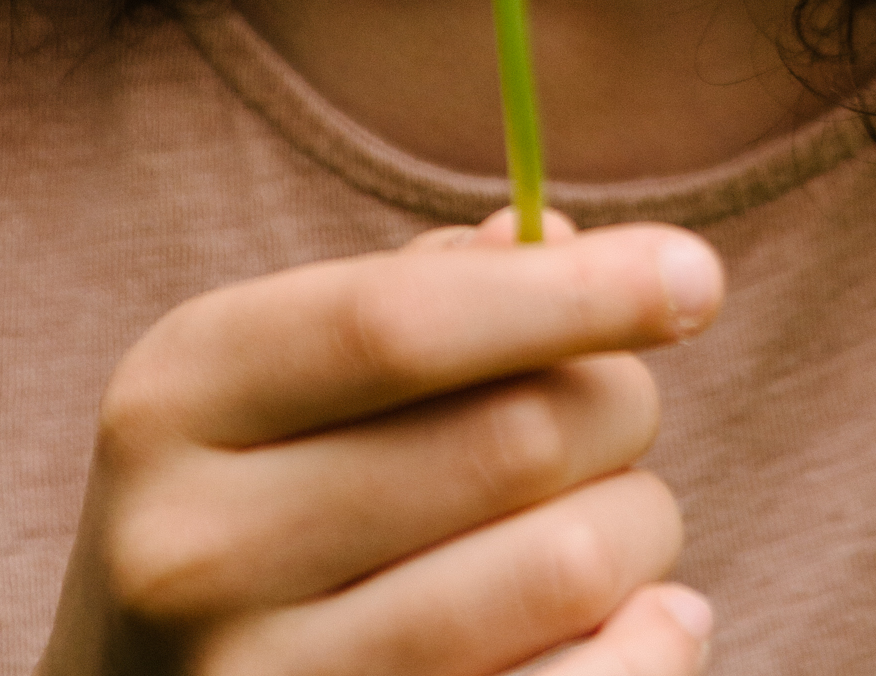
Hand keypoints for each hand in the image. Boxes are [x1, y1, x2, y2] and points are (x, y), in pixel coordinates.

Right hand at [36, 211, 721, 675]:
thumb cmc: (257, 505)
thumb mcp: (277, 376)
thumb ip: (420, 290)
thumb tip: (562, 240)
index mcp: (177, 399)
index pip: (400, 324)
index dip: (569, 292)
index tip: (698, 275)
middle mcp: (193, 555)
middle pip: (512, 437)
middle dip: (619, 404)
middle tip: (617, 413)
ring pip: (566, 569)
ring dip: (639, 530)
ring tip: (610, 526)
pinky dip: (653, 645)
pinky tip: (648, 619)